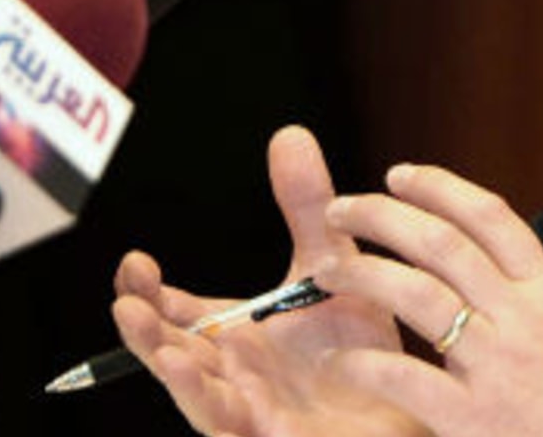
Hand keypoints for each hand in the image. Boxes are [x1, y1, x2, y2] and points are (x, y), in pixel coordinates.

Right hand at [111, 126, 418, 436]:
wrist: (416, 405)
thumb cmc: (363, 349)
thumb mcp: (332, 265)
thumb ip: (307, 206)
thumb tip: (288, 134)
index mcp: (238, 336)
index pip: (178, 313)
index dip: (150, 292)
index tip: (136, 262)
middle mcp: (234, 374)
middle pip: (173, 352)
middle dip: (145, 329)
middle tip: (126, 299)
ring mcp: (250, 410)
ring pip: (195, 393)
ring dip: (167, 368)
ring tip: (152, 338)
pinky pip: (229, 424)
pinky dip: (207, 400)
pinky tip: (195, 372)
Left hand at [317, 159, 542, 436]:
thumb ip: (529, 293)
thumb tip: (483, 256)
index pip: (490, 216)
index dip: (439, 188)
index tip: (400, 175)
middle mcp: (521, 316)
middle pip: (443, 244)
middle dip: (384, 217)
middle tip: (343, 209)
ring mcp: (496, 363)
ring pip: (418, 295)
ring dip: (364, 274)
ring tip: (328, 271)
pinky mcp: (472, 416)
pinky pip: (405, 376)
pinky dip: (364, 363)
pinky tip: (338, 358)